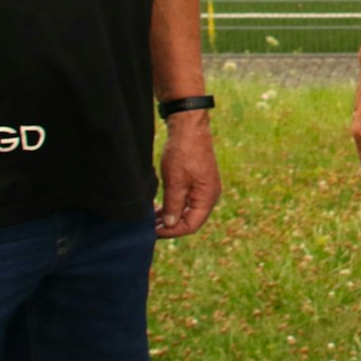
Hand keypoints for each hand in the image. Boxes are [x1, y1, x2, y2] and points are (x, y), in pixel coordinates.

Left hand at [157, 114, 220, 237]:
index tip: (154, 231)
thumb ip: (173, 205)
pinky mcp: (198, 182)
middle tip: (150, 228)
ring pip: (187, 210)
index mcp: (207, 197)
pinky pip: (187, 200)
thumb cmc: (184, 153)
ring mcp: (204, 188)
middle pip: (190, 220)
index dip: (172, 232)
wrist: (189, 129)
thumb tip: (171, 225)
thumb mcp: (175, 182)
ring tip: (152, 219)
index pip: (191, 225)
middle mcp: (209, 195)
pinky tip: (160, 207)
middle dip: (170, 226)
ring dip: (171, 216)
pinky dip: (174, 205)